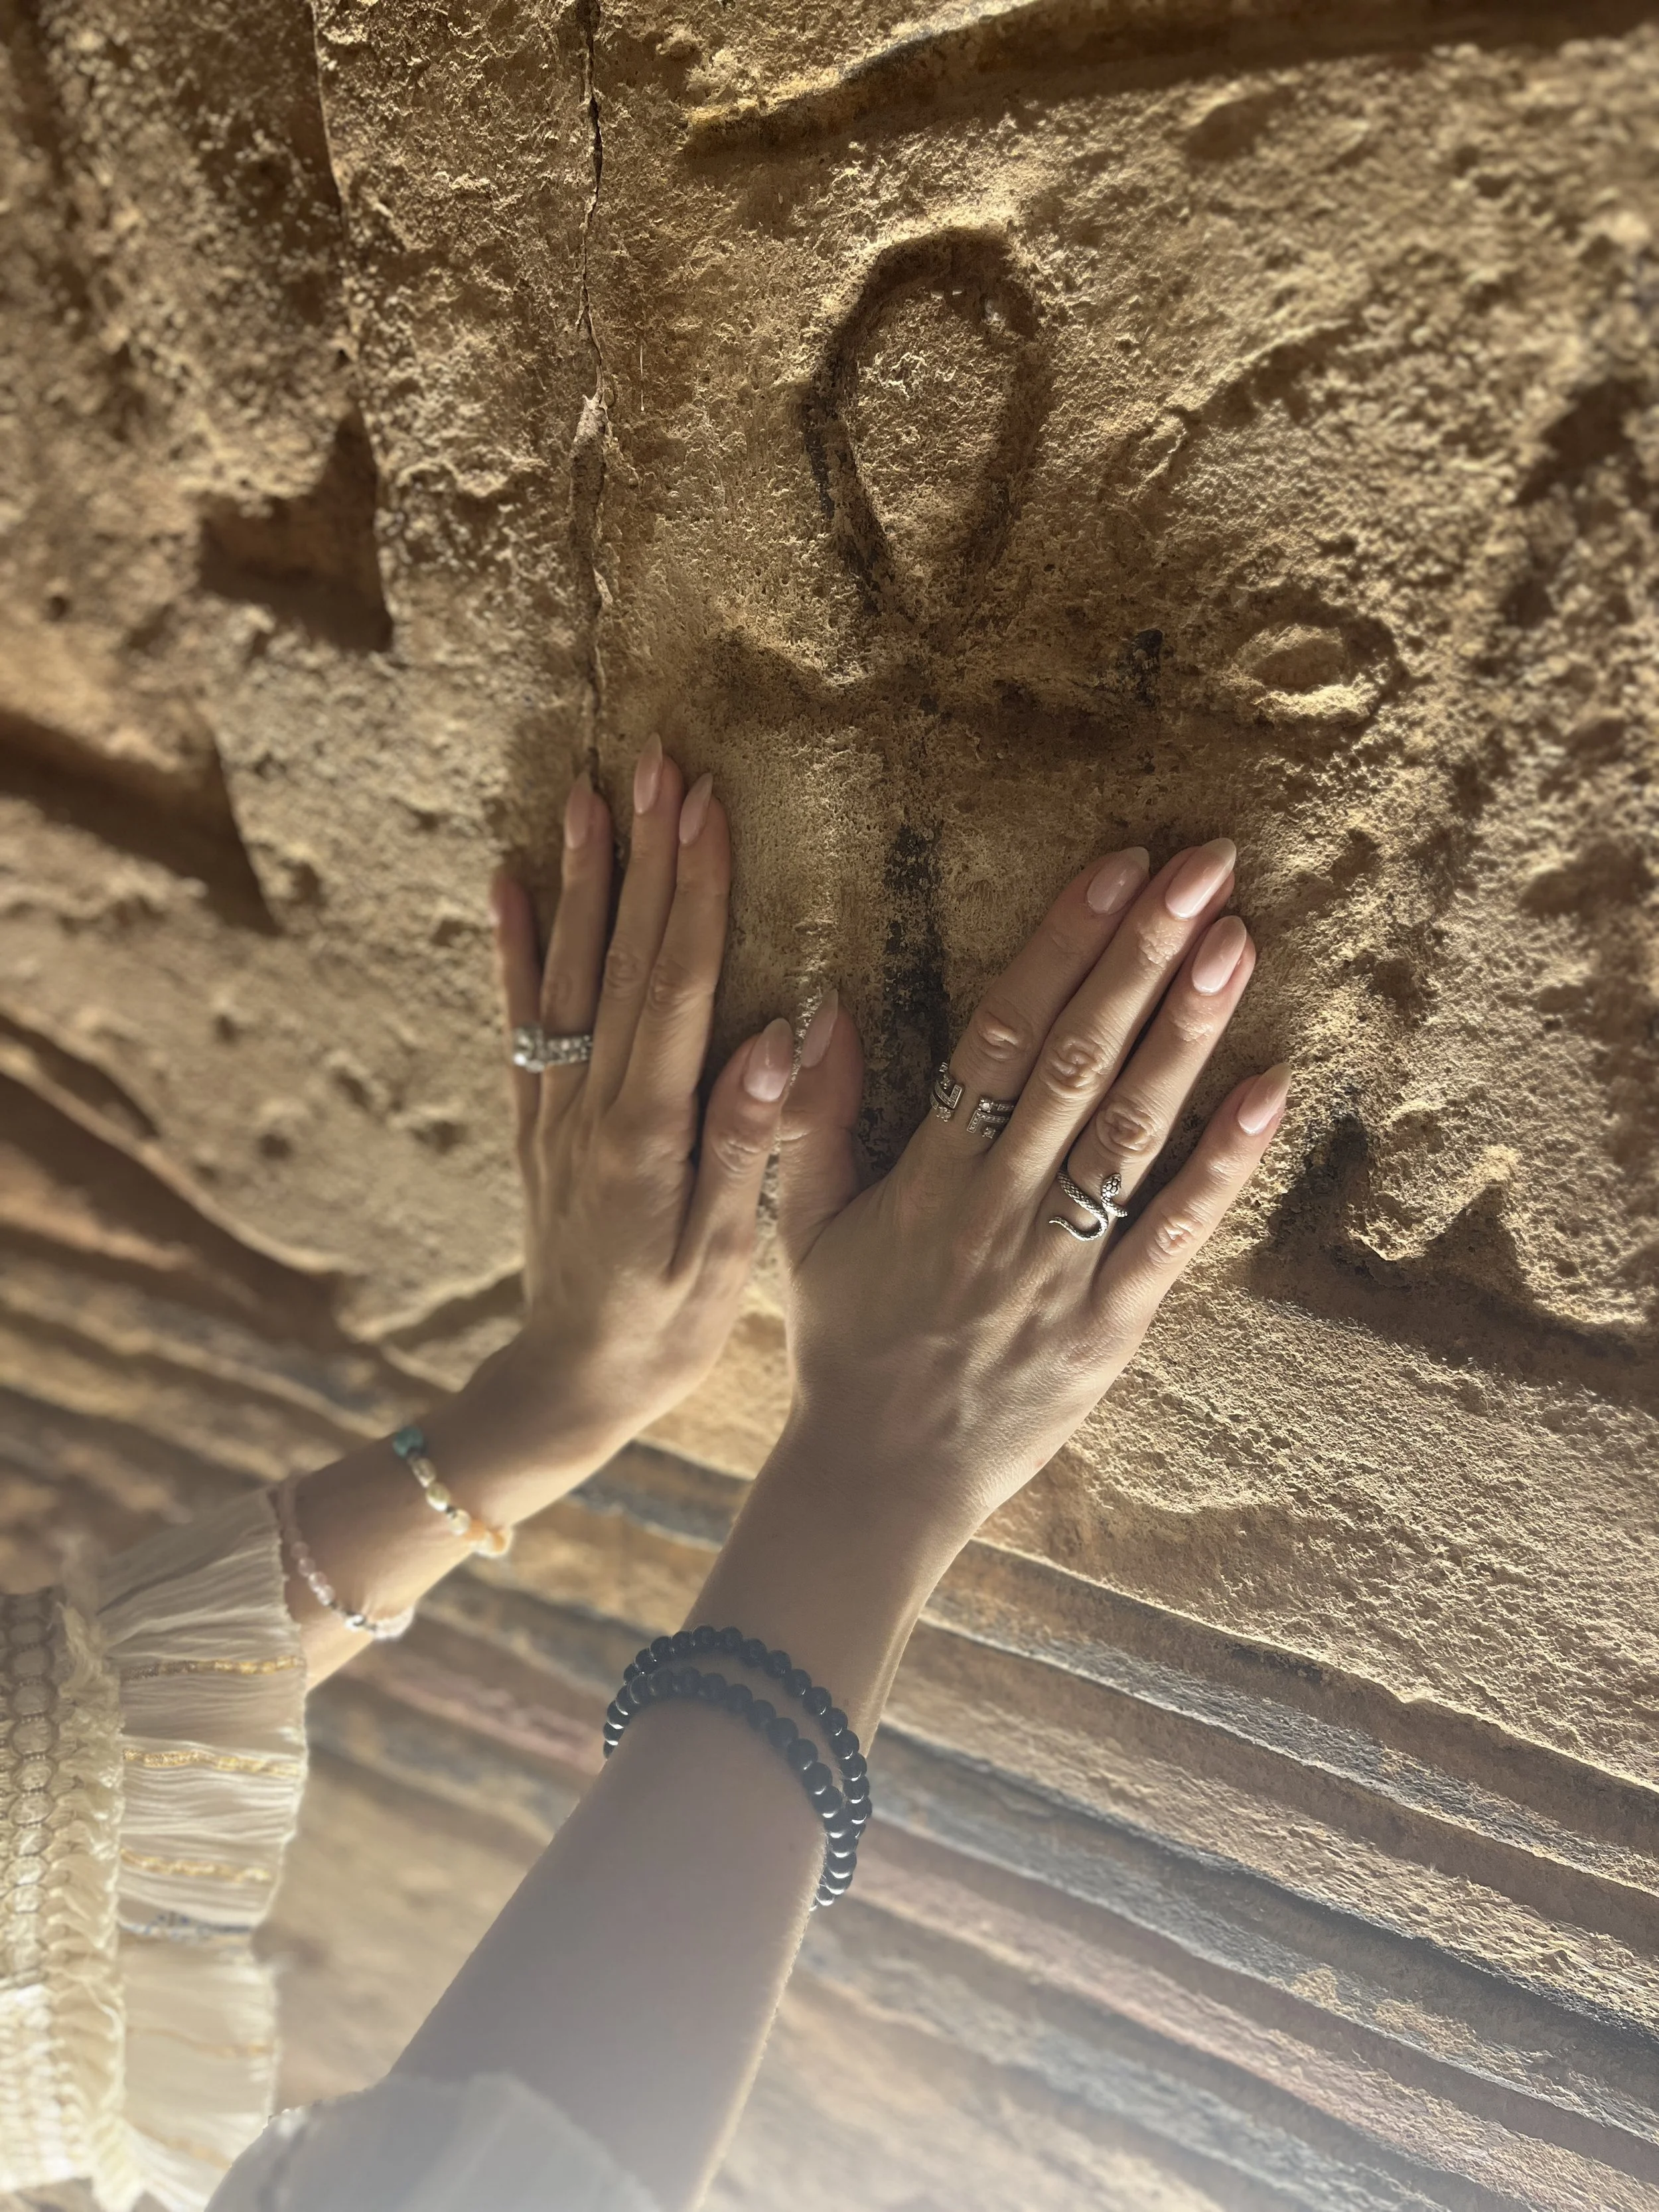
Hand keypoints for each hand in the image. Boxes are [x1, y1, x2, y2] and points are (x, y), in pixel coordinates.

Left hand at [461, 741, 795, 1518]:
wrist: (566, 1384)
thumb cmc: (662, 1330)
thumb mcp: (723, 1256)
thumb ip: (741, 1147)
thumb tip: (774, 1041)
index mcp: (642, 1133)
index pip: (673, 987)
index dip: (693, 893)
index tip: (707, 810)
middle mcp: (586, 1105)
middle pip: (620, 957)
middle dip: (644, 855)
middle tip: (657, 764)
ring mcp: (551, 1108)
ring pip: (568, 972)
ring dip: (583, 879)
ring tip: (589, 792)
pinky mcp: (534, 1120)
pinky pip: (521, 1020)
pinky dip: (514, 948)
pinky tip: (511, 884)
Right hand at [775, 837, 1287, 1551]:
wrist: (878, 1480)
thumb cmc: (846, 1346)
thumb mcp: (808, 1227)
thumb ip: (813, 1119)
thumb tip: (820, 1008)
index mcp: (928, 1176)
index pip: (999, 1037)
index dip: (1060, 947)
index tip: (1115, 870)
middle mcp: (997, 1207)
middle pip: (1076, 1062)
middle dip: (1142, 956)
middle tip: (1205, 866)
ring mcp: (1058, 1266)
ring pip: (1129, 1132)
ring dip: (1186, 1034)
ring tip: (1237, 942)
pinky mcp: (1109, 1325)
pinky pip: (1172, 1235)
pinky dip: (1223, 1165)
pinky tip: (1270, 1090)